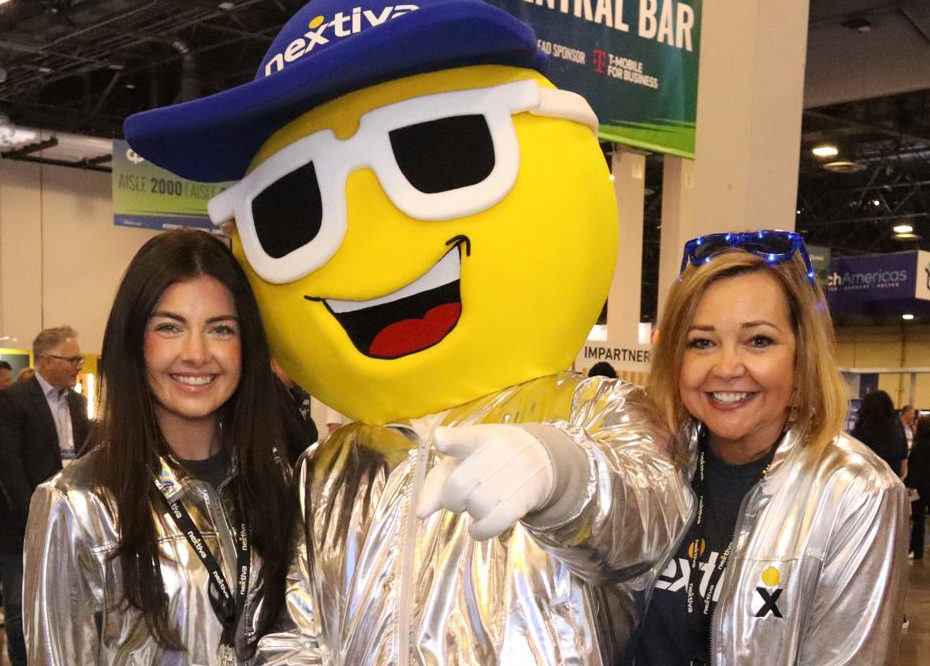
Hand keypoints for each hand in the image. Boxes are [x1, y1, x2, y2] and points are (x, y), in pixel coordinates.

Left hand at [415, 425, 555, 540]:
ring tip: (479, 503)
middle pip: (458, 485)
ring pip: (476, 506)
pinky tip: (477, 529)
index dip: (449, 440)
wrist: (540, 459)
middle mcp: (497, 453)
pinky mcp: (523, 499)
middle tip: (462, 497)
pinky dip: (480, 531)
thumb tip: (420, 512)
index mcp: (478, 438)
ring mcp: (512, 476)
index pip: (464, 437)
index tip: (440, 439)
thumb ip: (437, 481)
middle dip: (453, 498)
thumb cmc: (490, 458)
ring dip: (470, 512)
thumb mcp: (463, 459)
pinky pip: (494, 523)